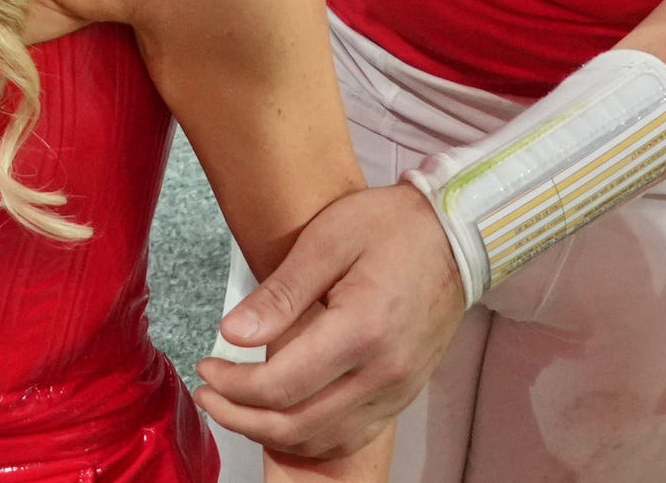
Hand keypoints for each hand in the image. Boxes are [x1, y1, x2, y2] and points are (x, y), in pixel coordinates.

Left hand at [195, 181, 465, 461]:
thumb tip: (233, 333)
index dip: (232, 384)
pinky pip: (350, 436)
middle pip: (295, 425)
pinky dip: (309, 436)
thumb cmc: (392, 227)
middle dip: (239, 416)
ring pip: (321, 439)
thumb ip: (280, 292)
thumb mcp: (328, 239)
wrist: (459, 236)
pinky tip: (283, 416)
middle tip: (208, 392)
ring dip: (269, 432)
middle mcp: (383, 373)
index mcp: (361, 330)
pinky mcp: (404, 394)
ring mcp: (398, 390)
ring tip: (236, 406)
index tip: (206, 364)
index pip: (280, 384)